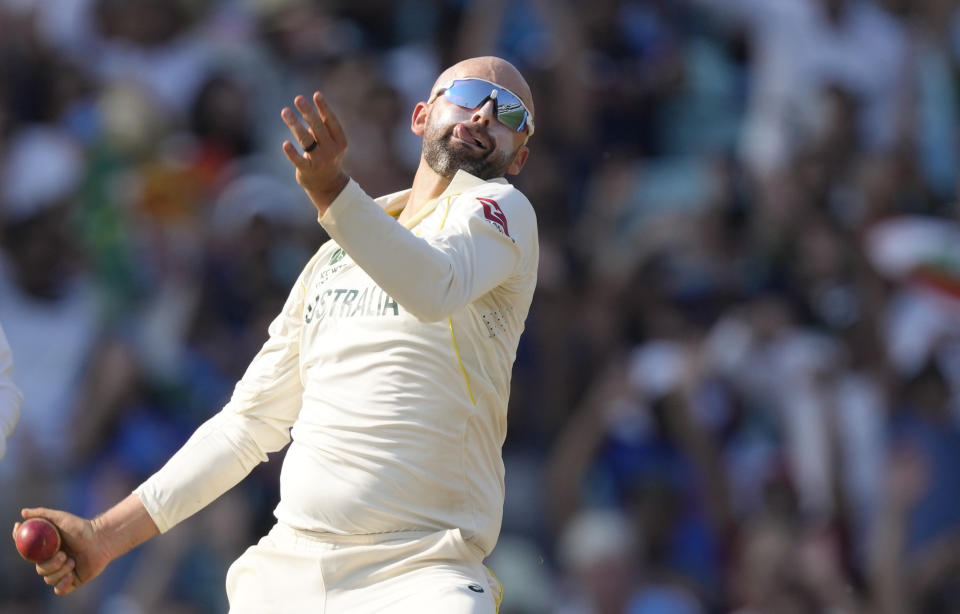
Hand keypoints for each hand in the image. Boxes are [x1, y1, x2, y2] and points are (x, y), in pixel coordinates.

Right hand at [12, 507, 112, 595]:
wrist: (102, 539)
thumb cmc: (82, 527)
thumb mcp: (60, 518)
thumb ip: (42, 514)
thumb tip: (23, 513)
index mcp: (46, 550)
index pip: (27, 552)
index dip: (21, 548)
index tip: (24, 543)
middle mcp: (52, 562)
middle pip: (39, 569)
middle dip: (50, 564)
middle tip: (63, 555)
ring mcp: (61, 572)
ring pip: (48, 579)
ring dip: (60, 570)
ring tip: (73, 561)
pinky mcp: (71, 582)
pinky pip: (59, 590)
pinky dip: (63, 583)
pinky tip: (72, 574)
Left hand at [281, 91, 349, 214]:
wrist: (327, 185)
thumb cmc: (327, 156)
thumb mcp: (330, 142)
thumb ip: (322, 127)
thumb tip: (308, 107)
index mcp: (340, 142)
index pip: (332, 122)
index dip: (324, 108)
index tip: (316, 94)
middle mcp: (332, 151)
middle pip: (318, 128)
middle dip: (308, 112)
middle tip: (298, 99)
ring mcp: (320, 161)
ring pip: (306, 140)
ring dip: (295, 125)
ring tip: (285, 112)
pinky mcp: (308, 171)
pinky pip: (299, 160)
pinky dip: (292, 153)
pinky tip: (286, 144)